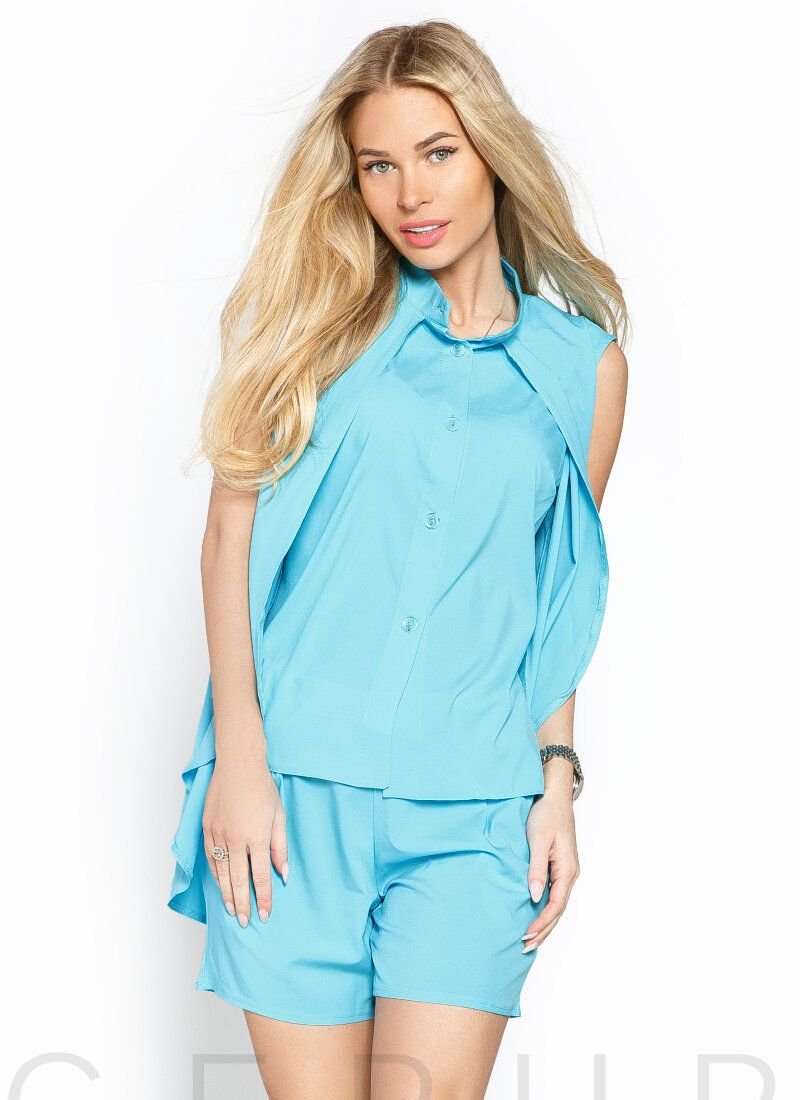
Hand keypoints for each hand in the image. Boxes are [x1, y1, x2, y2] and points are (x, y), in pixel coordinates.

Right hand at [201, 743, 287, 927]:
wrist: (238, 766)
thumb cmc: (262, 789)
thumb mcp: (279, 817)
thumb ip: (280, 847)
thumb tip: (284, 874)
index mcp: (257, 837)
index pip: (260, 876)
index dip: (263, 898)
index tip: (265, 915)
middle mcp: (236, 839)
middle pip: (239, 880)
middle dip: (243, 904)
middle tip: (245, 922)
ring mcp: (218, 834)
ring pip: (221, 873)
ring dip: (227, 894)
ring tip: (231, 911)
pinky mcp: (207, 828)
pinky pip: (211, 858)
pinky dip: (216, 874)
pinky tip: (220, 885)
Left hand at [520, 790, 579, 950]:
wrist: (554, 796)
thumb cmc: (546, 815)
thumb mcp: (538, 840)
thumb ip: (536, 869)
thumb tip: (534, 897)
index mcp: (567, 870)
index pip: (555, 905)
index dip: (541, 923)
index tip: (526, 935)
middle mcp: (570, 874)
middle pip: (558, 910)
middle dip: (544, 930)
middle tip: (526, 947)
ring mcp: (566, 871)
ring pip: (557, 904)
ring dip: (545, 922)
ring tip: (530, 939)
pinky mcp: (559, 866)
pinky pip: (554, 894)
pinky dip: (546, 909)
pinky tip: (536, 914)